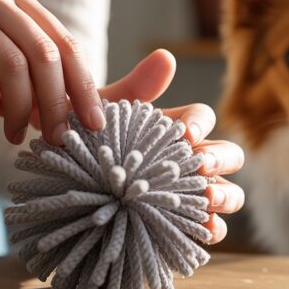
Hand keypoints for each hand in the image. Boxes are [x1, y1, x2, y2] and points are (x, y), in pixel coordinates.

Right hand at [0, 0, 102, 144]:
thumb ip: (37, 87)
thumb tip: (81, 119)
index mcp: (17, 0)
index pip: (65, 44)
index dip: (84, 87)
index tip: (95, 124)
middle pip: (45, 54)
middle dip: (57, 104)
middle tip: (58, 138)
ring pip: (13, 66)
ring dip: (21, 111)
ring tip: (15, 136)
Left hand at [92, 49, 244, 243]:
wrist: (60, 188)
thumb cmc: (83, 146)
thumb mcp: (104, 115)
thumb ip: (136, 89)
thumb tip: (167, 57)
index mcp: (173, 131)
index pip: (202, 119)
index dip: (199, 124)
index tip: (185, 136)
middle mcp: (188, 162)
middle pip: (227, 155)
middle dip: (220, 159)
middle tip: (200, 167)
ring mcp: (188, 196)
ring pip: (229, 193)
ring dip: (225, 195)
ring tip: (208, 200)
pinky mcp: (182, 227)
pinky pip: (210, 230)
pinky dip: (212, 230)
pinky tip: (203, 231)